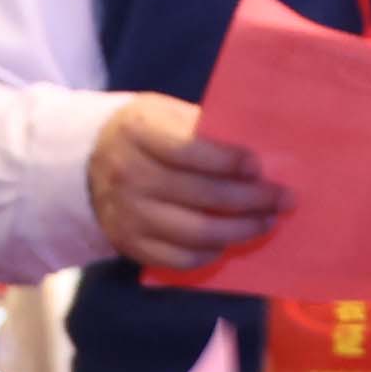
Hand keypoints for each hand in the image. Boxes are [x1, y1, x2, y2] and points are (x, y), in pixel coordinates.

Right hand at [84, 94, 285, 279]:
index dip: (228, 161)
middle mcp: (129, 175)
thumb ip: (202, 127)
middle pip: (201, 195)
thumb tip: (257, 154)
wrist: (87, 162)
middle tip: (284, 199)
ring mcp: (127, 214)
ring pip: (195, 232)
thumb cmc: (145, 132)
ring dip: (240, 231)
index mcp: (139, 133)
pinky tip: (230, 242)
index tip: (259, 166)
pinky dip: (210, 253)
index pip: (189, 151)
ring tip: (266, 222)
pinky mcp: (129, 244)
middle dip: (251, 199)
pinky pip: (178, 258)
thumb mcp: (164, 112)